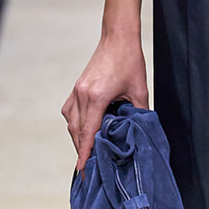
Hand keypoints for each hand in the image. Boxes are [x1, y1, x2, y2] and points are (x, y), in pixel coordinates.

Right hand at [62, 34, 148, 172]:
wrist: (117, 37)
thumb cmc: (130, 61)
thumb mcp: (139, 90)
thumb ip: (138, 114)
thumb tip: (138, 132)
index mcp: (96, 97)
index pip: (88, 133)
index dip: (85, 154)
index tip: (83, 171)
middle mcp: (82, 95)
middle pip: (77, 131)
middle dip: (81, 150)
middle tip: (88, 168)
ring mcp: (76, 91)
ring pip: (71, 123)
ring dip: (78, 139)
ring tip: (87, 153)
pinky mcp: (76, 88)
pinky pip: (70, 112)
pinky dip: (75, 125)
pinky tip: (83, 132)